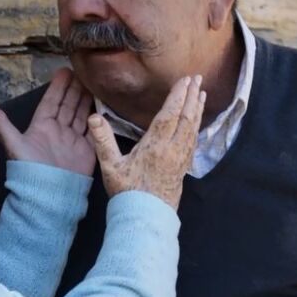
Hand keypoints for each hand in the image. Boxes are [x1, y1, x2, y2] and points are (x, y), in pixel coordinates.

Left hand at [0, 68, 95, 176]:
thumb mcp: (13, 143)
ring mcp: (73, 139)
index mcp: (41, 126)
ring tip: (93, 84)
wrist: (48, 193)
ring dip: (86, 99)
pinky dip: (97, 117)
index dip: (57, 87)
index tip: (64, 71)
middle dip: (74, 89)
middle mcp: (58, 130)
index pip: (51, 101)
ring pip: (81, 114)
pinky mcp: (86, 149)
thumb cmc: (30, 168)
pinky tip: (101, 105)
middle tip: (83, 72)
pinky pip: (92, 129)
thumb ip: (2, 124)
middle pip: (67, 105)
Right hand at [87, 75, 204, 208]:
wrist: (146, 218)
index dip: (178, 96)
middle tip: (198, 78)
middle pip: (186, 118)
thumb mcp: (111, 167)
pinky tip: (196, 120)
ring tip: (202, 93)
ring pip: (192, 128)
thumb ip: (103, 141)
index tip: (185, 80)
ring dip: (197, 109)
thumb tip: (93, 117)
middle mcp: (172, 150)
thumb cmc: (127, 193)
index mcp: (155, 147)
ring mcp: (181, 158)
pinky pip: (193, 140)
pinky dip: (196, 125)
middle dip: (192, 96)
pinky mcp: (184, 167)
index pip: (170, 115)